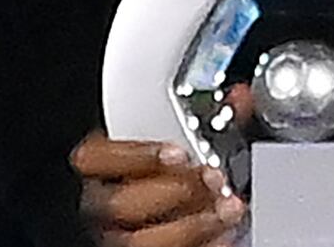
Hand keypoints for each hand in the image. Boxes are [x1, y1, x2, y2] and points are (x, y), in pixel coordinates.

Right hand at [71, 132, 243, 246]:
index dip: (136, 154)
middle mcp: (104, 209)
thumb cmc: (175, 183)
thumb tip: (240, 100)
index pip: (93, 158)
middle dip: (172, 189)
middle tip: (210, 178)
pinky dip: (204, 244)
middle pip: (119, 202)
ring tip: (227, 209)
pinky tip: (226, 233)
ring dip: (193, 223)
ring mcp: (124, 239)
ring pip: (141, 240)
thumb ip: (199, 125)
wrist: (181, 225)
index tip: (177, 152)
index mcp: (100, 171)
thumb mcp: (174, 148)